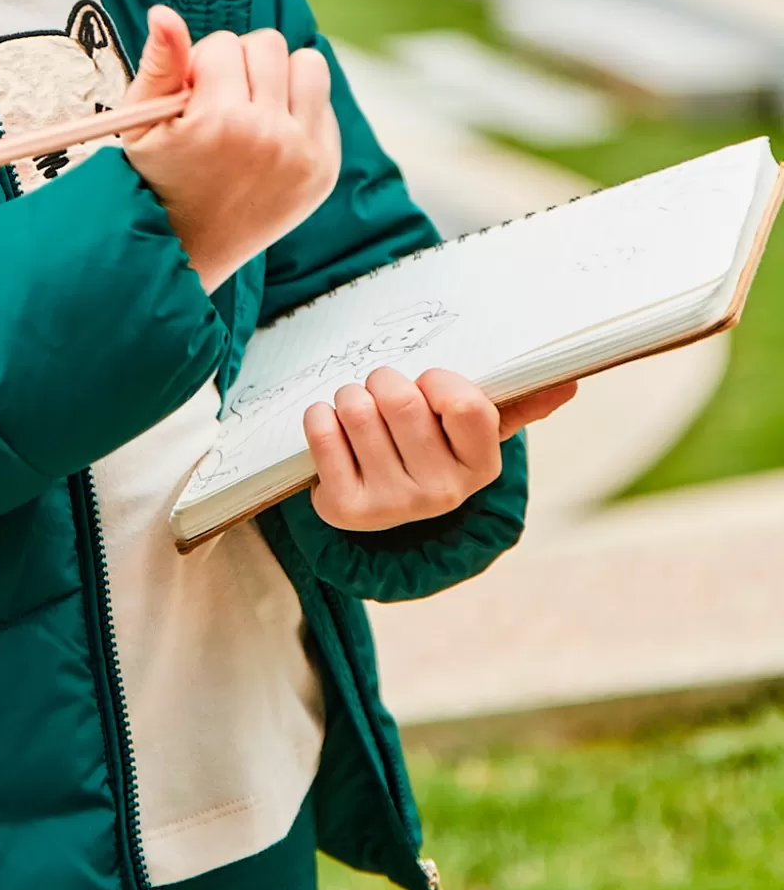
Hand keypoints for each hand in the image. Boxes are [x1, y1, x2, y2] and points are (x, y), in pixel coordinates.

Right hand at [121, 4, 341, 294]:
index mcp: (222, 121)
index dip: (201, 65)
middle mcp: (270, 137)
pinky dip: (299, 110)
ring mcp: (305, 155)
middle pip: (269, 45)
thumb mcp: (140, 123)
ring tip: (251, 109)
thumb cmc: (157, 179)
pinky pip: (325, 104)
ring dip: (280, 76)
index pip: (224, 43)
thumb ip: (158, 64)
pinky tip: (269, 137)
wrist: (187, 250)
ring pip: (309, 64)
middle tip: (220, 103)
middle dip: (241, 65)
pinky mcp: (325, 168)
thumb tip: (164, 12)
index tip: (192, 99)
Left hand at [305, 366, 577, 530]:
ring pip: (358, 409)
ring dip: (351, 395)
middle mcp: (441, 494)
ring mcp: (392, 506)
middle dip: (385, 380)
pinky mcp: (344, 509)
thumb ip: (519, 403)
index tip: (430, 387)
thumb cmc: (430, 447)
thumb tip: (569, 383)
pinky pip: (322, 431)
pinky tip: (334, 427)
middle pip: (401, 401)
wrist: (377, 500)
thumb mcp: (474, 430)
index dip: (438, 381)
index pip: (464, 403)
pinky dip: (320, 415)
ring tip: (360, 408)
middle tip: (384, 389)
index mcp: (481, 467)